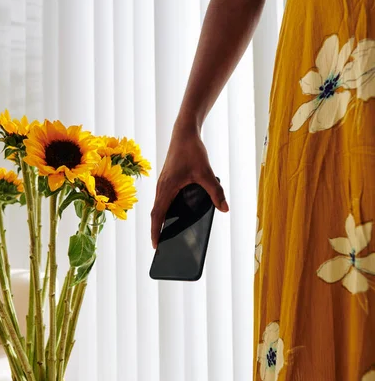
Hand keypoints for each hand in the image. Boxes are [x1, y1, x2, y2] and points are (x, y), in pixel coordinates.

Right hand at [151, 123, 228, 247]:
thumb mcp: (206, 173)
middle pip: (156, 213)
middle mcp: (161, 187)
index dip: (155, 232)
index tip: (155, 246)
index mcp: (166, 188)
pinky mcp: (167, 180)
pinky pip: (163, 199)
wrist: (184, 133)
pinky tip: (176, 215)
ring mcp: (163, 183)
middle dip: (157, 230)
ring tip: (167, 235)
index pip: (157, 215)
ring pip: (159, 206)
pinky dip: (165, 210)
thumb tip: (225, 209)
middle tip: (162, 247)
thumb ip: (215, 192)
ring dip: (160, 220)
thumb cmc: (192, 151)